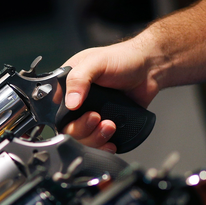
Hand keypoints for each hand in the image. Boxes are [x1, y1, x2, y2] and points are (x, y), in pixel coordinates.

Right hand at [62, 38, 160, 152]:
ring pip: (83, 139)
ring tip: (110, 126)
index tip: (87, 113)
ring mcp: (91, 114)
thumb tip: (70, 102)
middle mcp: (77, 103)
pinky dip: (103, 146)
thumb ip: (79, 79)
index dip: (67, 119)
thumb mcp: (95, 62)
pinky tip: (111, 141)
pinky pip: (98, 142)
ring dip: (95, 138)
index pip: (56, 111)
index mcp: (68, 87)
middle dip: (84, 129)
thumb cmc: (122, 59)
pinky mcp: (105, 124)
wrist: (149, 69)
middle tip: (98, 118)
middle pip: (69, 129)